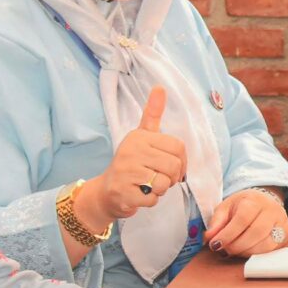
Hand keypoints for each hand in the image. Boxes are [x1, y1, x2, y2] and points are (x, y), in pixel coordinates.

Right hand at [94, 87, 187, 222]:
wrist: (106, 192)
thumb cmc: (130, 163)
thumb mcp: (141, 136)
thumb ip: (152, 114)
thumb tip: (160, 87)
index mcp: (139, 136)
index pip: (179, 147)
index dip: (181, 162)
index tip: (170, 166)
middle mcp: (131, 151)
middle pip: (174, 167)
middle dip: (171, 178)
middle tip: (158, 178)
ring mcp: (126, 172)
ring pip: (164, 184)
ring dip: (160, 190)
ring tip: (147, 185)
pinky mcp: (123, 192)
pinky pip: (153, 199)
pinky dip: (150, 201)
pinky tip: (139, 194)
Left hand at [204, 188, 287, 256]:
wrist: (264, 202)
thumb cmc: (242, 206)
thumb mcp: (226, 208)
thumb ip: (216, 222)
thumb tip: (209, 237)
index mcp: (255, 200)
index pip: (243, 219)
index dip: (228, 234)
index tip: (215, 244)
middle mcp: (272, 210)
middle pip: (256, 232)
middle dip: (237, 246)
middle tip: (224, 250)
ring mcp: (282, 222)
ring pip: (265, 244)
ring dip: (246, 252)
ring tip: (234, 251)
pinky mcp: (286, 234)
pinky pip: (272, 249)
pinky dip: (256, 254)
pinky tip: (246, 251)